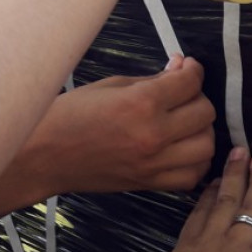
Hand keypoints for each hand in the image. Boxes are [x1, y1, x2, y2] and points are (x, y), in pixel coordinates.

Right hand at [21, 56, 215, 193]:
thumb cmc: (69, 116)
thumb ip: (151, 79)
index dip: (193, 69)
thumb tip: (179, 70)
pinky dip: (196, 161)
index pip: (190, 82)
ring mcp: (154, 163)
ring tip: (185, 121)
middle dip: (197, 96)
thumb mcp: (110, 85)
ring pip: (207, 146)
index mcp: (141, 104)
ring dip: (202, 129)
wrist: (44, 155)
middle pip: (205, 112)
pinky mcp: (150, 183)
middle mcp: (153, 135)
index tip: (186, 68)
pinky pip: (193, 176)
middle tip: (181, 92)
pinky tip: (183, 148)